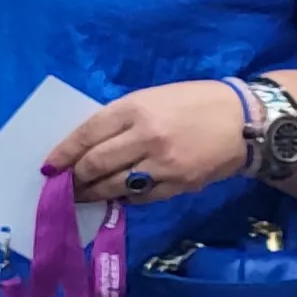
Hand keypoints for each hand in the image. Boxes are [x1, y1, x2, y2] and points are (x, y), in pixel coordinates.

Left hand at [45, 80, 254, 202]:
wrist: (247, 121)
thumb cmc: (195, 103)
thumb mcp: (153, 98)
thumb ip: (121, 119)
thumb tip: (90, 144)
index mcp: (135, 108)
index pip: (87, 134)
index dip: (63, 153)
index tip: (49, 167)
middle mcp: (146, 136)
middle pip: (96, 163)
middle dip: (75, 178)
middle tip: (62, 186)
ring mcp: (163, 164)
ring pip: (115, 185)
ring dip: (93, 193)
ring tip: (80, 197)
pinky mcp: (180, 184)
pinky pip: (141, 197)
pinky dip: (124, 198)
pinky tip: (115, 198)